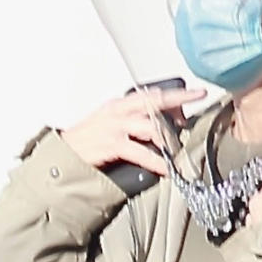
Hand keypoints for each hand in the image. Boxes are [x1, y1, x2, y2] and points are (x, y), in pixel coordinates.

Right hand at [60, 85, 204, 179]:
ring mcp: (115, 126)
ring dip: (168, 139)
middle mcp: (119, 111)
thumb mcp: (111, 126)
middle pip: (155, 103)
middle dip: (178, 106)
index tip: (197, 93)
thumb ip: (134, 125)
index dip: (177, 94)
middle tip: (195, 113)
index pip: (153, 94)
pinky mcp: (111, 144)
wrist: (63, 154)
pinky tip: (165, 168)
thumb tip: (161, 132)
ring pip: (150, 126)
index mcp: (120, 105)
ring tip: (179, 151)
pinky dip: (155, 161)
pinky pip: (140, 151)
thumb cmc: (87, 143)